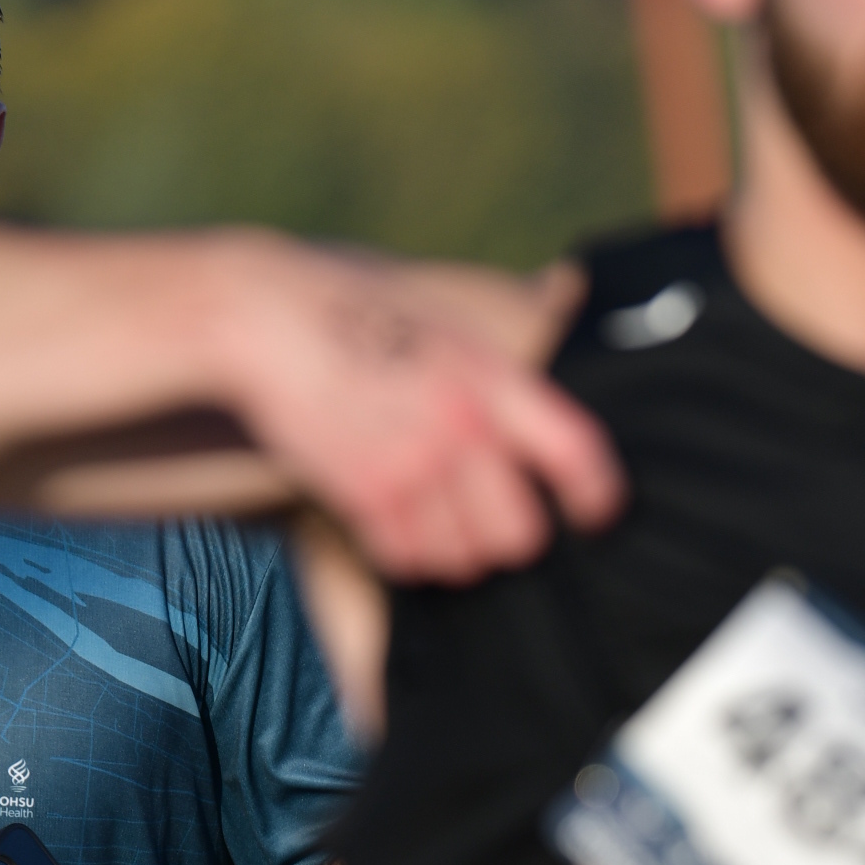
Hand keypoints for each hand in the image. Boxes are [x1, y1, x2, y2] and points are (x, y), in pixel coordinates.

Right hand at [213, 240, 624, 581]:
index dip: (597, 496)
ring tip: (442, 520)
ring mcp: (410, 467)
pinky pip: (407, 561)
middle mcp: (460, 428)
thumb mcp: (447, 318)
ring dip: (457, 552)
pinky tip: (400, 522)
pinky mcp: (362, 494)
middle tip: (496, 519)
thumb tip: (566, 303)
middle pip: (520, 536)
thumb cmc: (360, 311)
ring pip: (463, 559)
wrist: (267, 320)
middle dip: (511, 536)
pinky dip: (408, 555)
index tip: (597, 514)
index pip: (575, 453)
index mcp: (492, 378)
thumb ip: (505, 349)